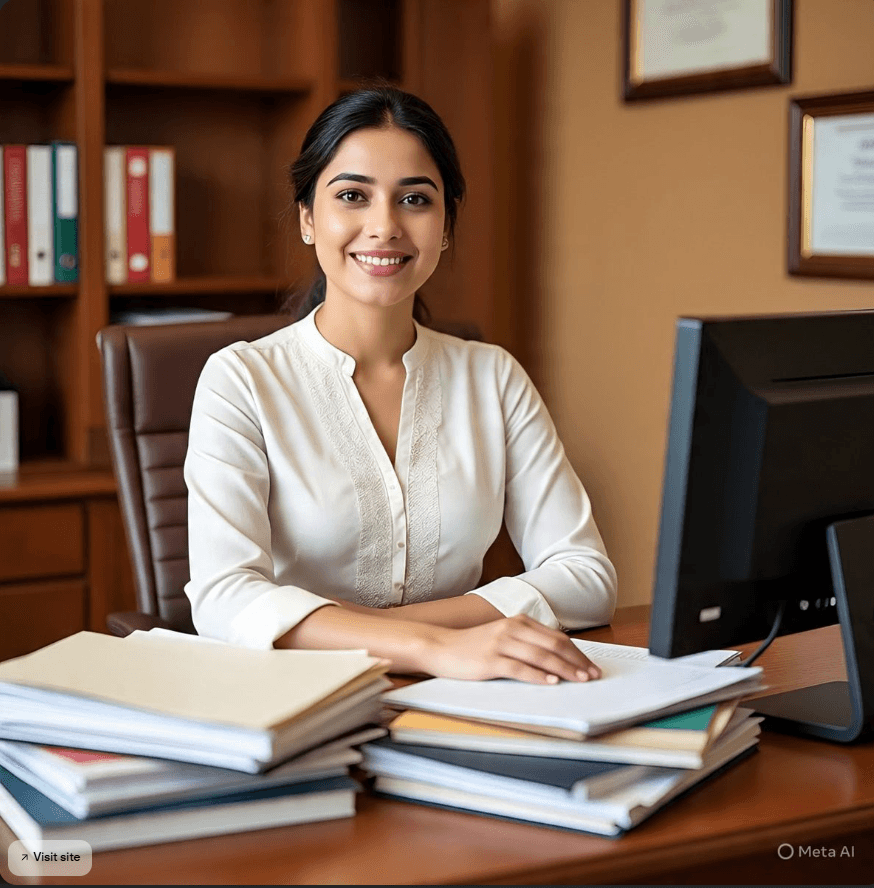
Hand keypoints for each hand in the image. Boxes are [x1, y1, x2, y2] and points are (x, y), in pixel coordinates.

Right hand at [427, 615, 600, 683]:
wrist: (440, 646)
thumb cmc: (473, 646)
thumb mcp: (502, 637)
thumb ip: (526, 643)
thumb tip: (557, 659)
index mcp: (519, 622)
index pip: (556, 638)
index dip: (577, 653)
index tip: (591, 666)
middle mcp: (512, 629)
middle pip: (553, 646)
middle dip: (577, 662)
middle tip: (592, 676)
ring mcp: (501, 644)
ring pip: (541, 656)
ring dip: (564, 669)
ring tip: (580, 680)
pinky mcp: (490, 660)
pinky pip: (520, 668)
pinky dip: (538, 676)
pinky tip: (551, 682)